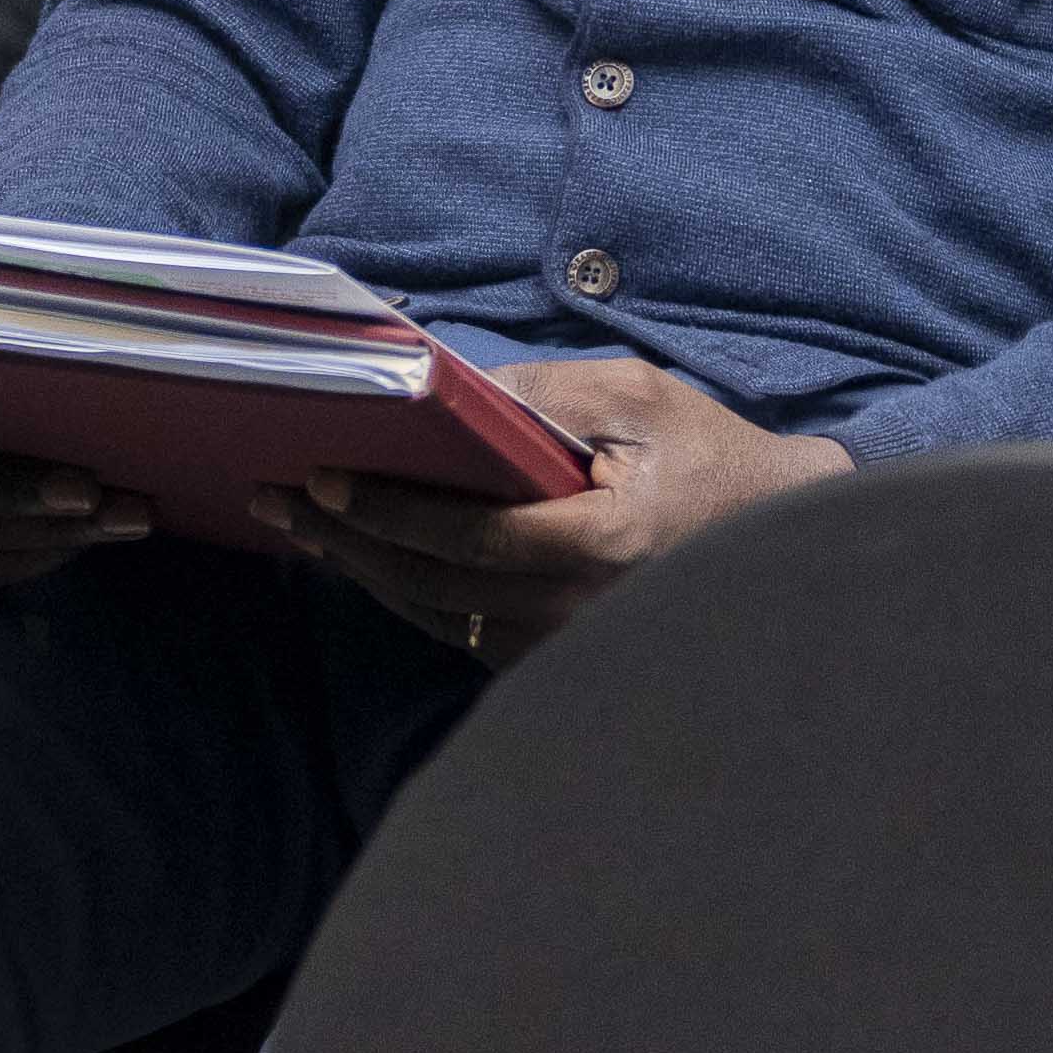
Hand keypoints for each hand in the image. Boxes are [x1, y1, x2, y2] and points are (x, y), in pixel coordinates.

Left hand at [261, 355, 850, 666]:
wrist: (774, 537)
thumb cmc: (704, 454)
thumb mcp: (634, 397)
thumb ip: (543, 395)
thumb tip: (445, 394)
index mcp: (600, 546)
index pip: (467, 537)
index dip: (387, 509)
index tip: (322, 479)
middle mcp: (574, 612)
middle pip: (430, 584)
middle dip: (345, 540)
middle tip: (278, 501)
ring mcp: (562, 647)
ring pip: (434, 614)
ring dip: (361, 569)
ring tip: (299, 527)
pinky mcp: (552, 659)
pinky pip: (458, 629)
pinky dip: (403, 591)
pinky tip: (360, 557)